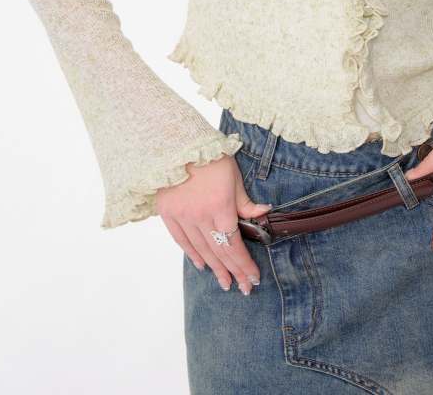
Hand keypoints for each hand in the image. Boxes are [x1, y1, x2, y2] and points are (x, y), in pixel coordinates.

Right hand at [155, 154, 272, 293]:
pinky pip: (181, 241)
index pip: (234, 244)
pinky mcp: (168, 214)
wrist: (175, 145)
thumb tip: (264, 214)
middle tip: (244, 288)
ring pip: (201, 250)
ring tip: (225, 283)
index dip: (244, 264)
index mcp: (220, 207)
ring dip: (215, 269)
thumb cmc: (210, 156)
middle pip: (219, 252)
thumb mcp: (234, 176)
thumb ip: (245, 201)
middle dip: (233, 272)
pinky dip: (192, 255)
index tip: (253, 278)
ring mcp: (183, 217)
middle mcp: (201, 217)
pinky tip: (202, 266)